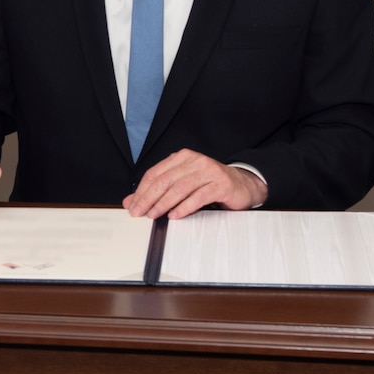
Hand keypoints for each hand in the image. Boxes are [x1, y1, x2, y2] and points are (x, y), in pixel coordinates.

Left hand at [123, 149, 267, 218]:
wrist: (242, 185)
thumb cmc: (210, 184)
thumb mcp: (182, 185)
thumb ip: (157, 191)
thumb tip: (131, 202)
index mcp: (182, 158)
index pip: (155, 173)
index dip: (141, 190)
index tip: (133, 205)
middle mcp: (195, 161)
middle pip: (165, 180)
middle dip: (148, 198)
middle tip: (139, 212)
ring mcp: (209, 171)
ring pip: (179, 188)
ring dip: (163, 204)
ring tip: (154, 215)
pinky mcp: (221, 184)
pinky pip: (198, 196)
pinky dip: (184, 207)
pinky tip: (175, 215)